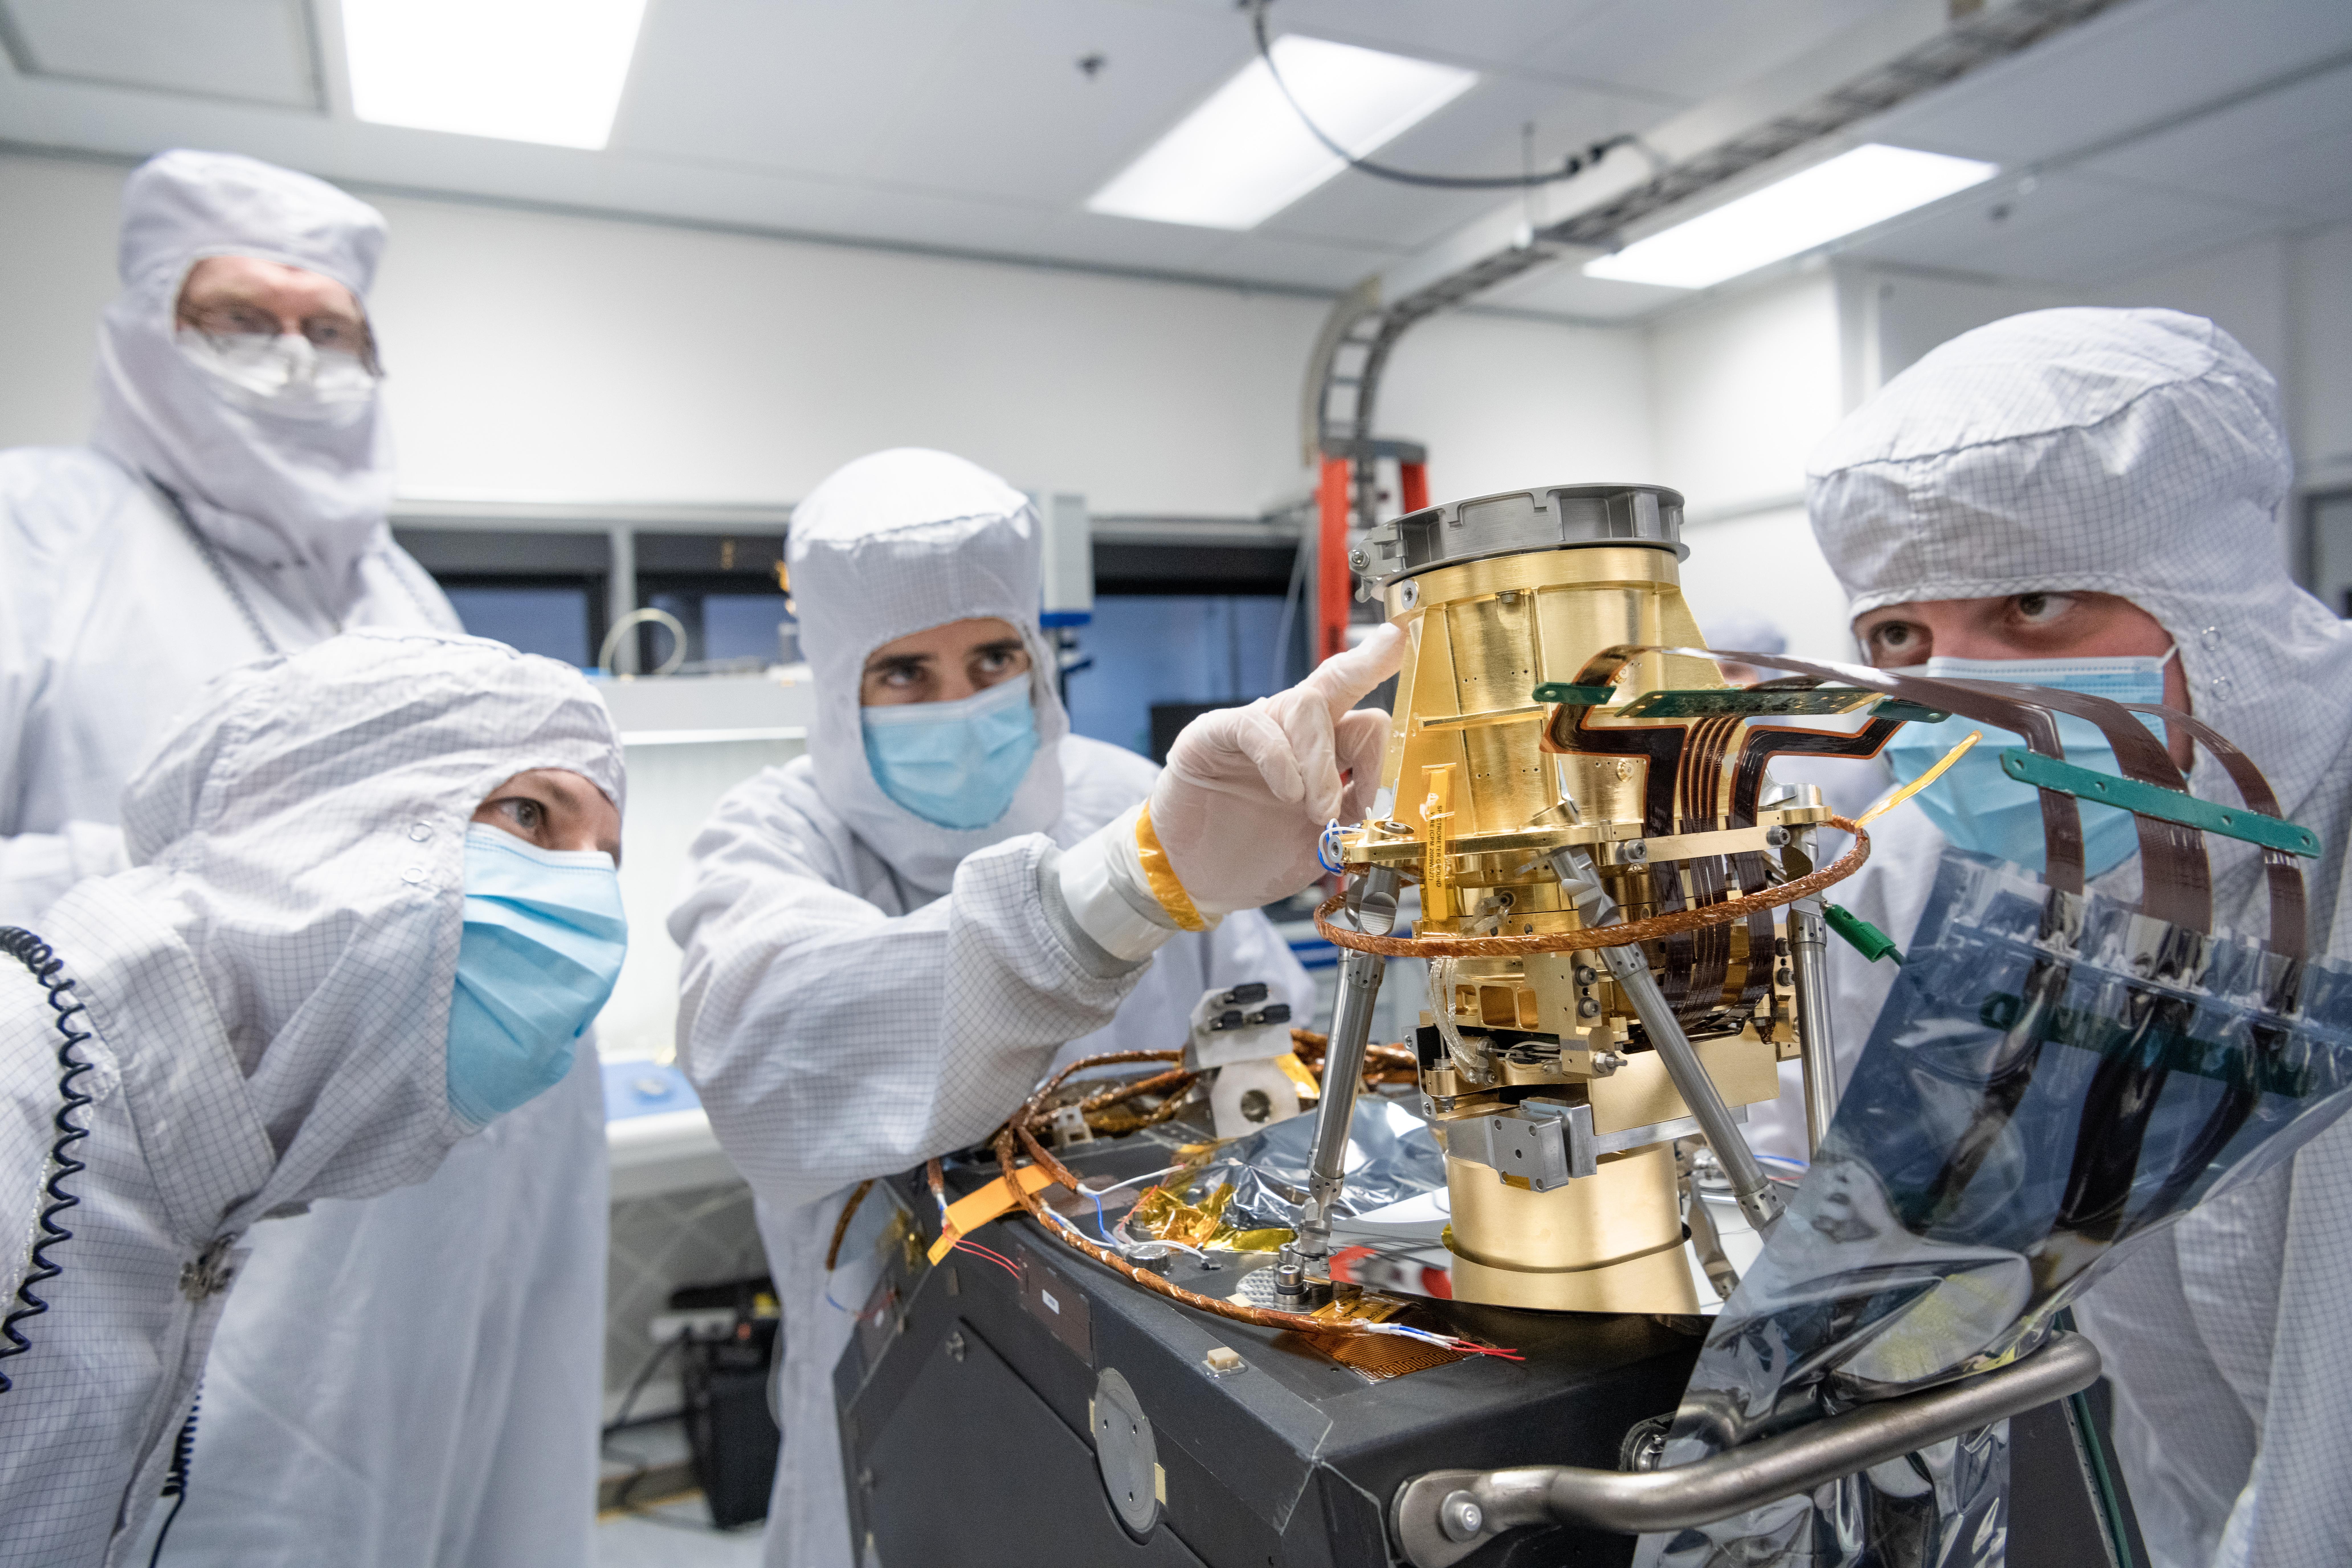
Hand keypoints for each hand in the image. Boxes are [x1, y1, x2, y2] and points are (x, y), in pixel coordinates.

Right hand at [1149, 625, 1404, 912]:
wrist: (1197, 879)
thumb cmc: (1256, 857)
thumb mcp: (1320, 844)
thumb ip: (1351, 819)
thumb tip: (1381, 803)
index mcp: (1324, 754)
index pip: (1360, 712)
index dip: (1382, 695)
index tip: (1402, 646)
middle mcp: (1292, 732)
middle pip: (1336, 683)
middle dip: (1363, 690)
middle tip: (1359, 764)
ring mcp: (1254, 729)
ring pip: (1304, 705)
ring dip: (1320, 762)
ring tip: (1316, 810)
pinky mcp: (1213, 736)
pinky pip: (1254, 728)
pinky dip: (1280, 760)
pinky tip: (1287, 792)